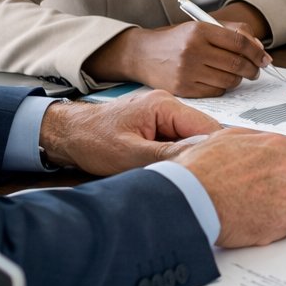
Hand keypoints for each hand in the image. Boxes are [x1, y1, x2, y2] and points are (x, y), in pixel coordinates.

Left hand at [38, 89, 219, 175]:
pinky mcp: (156, 126)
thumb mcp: (130, 154)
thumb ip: (168, 154)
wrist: (67, 135)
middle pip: (201, 134)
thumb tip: (202, 158)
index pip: (208, 127)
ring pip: (190, 140)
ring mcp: (162, 115)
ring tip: (180, 177)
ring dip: (187, 158)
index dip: (217, 151)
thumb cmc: (91, 140)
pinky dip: (175, 157)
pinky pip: (177, 142)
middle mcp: (167, 105)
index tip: (218, 174)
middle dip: (201, 157)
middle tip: (199, 181)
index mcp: (164, 105)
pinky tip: (168, 170)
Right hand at [86, 21, 269, 96]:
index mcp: (200, 30)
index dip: (257, 52)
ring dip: (238, 79)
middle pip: (237, 64)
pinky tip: (218, 81)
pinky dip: (223, 88)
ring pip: (229, 80)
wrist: (143, 54)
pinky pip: (217, 92)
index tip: (266, 59)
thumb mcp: (202, 28)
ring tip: (236, 74)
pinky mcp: (183, 89)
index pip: (239, 42)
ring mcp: (187, 71)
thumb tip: (259, 50)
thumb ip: (233, 33)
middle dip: (253, 69)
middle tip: (256, 70)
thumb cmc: (178, 41)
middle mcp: (193, 50)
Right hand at [173, 130, 285, 247]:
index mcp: (278, 146)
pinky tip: (247, 220)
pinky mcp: (282, 221)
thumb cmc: (198, 171)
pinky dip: (269, 229)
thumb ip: (256, 145)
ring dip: (280, 214)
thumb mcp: (227, 140)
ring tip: (247, 207)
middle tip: (260, 198)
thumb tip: (263, 152)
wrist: (187, 197)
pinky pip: (284, 229)